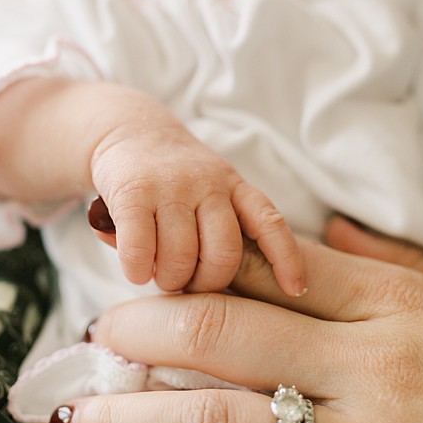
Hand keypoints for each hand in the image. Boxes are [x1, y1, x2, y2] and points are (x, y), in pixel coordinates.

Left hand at [62, 221, 422, 422]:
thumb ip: (396, 270)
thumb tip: (319, 228)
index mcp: (402, 310)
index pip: (272, 267)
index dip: (186, 259)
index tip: (122, 258)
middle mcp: (381, 372)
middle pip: (227, 331)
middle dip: (139, 329)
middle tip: (90, 338)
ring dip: (129, 421)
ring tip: (72, 422)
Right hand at [89, 102, 305, 297]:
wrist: (127, 131)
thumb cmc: (173, 180)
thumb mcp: (212, 190)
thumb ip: (225, 227)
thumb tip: (240, 283)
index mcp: (234, 187)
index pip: (270, 223)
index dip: (286, 259)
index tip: (295, 290)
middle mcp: (208, 184)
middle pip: (223, 255)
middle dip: (205, 283)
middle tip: (187, 282)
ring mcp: (171, 187)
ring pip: (180, 259)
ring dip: (168, 280)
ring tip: (158, 273)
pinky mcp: (134, 194)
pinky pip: (140, 252)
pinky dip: (138, 272)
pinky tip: (136, 271)